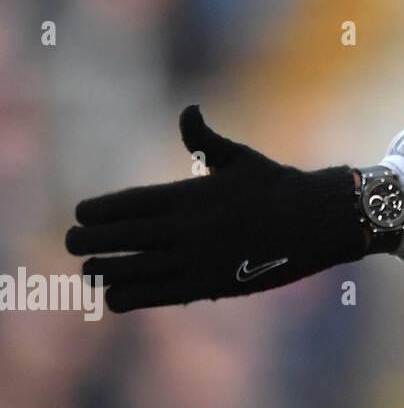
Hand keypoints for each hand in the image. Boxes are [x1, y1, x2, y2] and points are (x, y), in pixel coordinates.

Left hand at [66, 105, 367, 312]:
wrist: (321, 220)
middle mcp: (184, 229)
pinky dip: (122, 296)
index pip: (116, 206)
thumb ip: (203, 138)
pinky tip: (118, 292)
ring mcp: (194, 261)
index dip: (89, 213)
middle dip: (82, 242)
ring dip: (100, 272)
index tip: (82, 216)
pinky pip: (145, 298)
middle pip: (106, 241)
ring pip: (118, 273)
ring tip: (97, 270)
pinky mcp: (207, 288)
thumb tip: (189, 109)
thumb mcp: (239, 157)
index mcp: (186, 195)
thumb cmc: (278, 185)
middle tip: (78, 243)